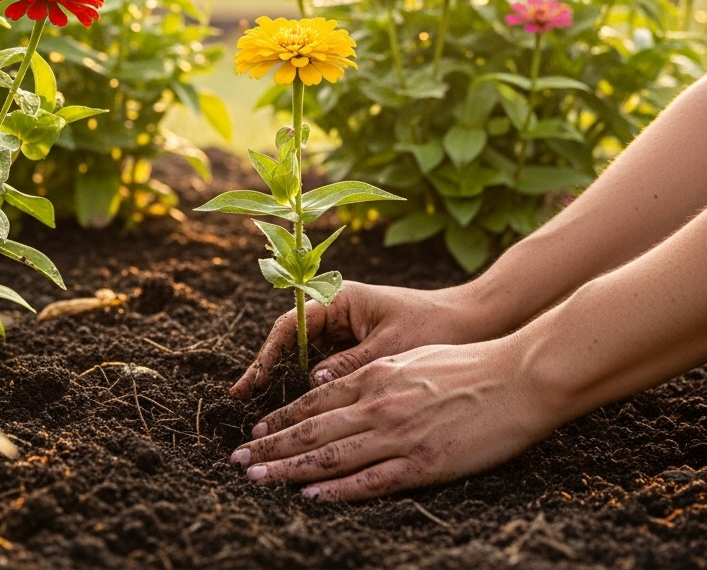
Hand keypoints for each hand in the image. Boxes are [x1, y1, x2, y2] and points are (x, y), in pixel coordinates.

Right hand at [231, 280, 483, 397]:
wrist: (477, 322)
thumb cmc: (436, 326)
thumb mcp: (393, 348)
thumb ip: (352, 365)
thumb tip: (312, 386)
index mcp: (340, 299)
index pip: (290, 327)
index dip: (265, 358)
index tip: (248, 388)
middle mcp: (338, 312)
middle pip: (292, 344)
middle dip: (269, 373)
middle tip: (243, 404)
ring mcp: (347, 332)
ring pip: (308, 360)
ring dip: (291, 386)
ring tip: (268, 422)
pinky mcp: (361, 351)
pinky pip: (330, 371)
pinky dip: (318, 393)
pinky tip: (305, 419)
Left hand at [231, 337, 549, 500]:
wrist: (515, 377)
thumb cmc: (466, 364)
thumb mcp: (409, 358)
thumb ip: (373, 374)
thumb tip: (338, 386)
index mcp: (375, 376)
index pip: (315, 401)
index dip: (281, 418)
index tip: (255, 432)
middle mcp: (377, 404)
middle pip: (312, 430)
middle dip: (271, 446)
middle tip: (238, 460)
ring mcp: (398, 435)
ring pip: (330, 456)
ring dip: (288, 469)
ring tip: (257, 478)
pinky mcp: (422, 462)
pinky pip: (370, 481)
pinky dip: (337, 490)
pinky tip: (310, 496)